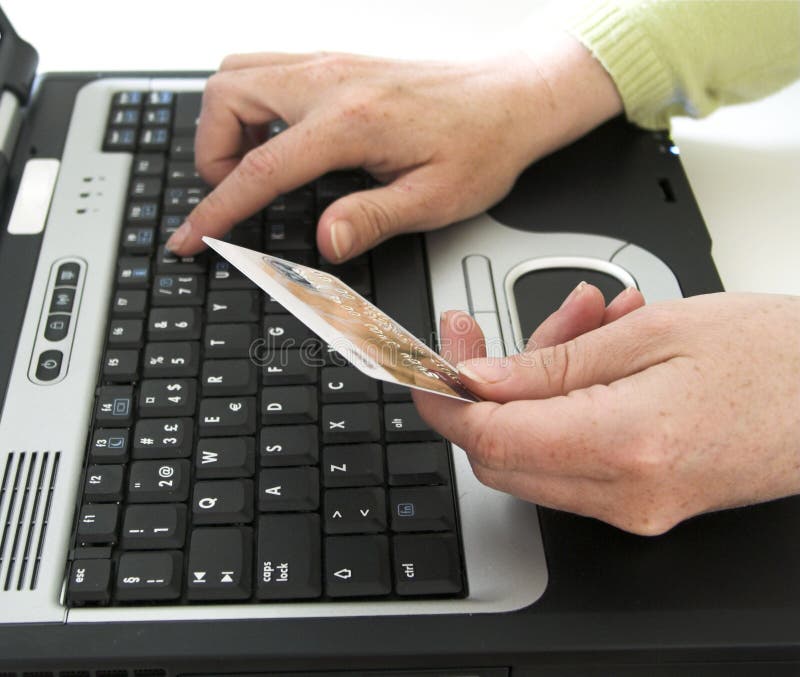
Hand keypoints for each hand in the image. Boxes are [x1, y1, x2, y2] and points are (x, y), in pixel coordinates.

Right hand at [166, 33, 621, 259]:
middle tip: (235, 192)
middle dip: (210, 150)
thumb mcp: (435, 199)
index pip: (259, 168)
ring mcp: (333, 63)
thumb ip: (372, 218)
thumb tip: (322, 242)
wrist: (514, 95)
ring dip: (227, 121)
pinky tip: (279, 137)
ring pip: (239, 70)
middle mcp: (332, 81)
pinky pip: (267, 67)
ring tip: (252, 165)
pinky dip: (252, 102)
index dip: (215, 210)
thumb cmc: (483, 145)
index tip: (189, 238)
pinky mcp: (339, 60)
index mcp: (352, 122)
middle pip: (225, 95)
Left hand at [413, 290, 799, 535]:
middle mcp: (626, 495)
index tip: (432, 362)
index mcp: (623, 445)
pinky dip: (565, 408)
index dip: (445, 399)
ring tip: (580, 323)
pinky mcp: (645, 503)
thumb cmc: (774, 355)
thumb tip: (480, 380)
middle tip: (488, 332)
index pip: (488, 437)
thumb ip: (552, 362)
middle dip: (484, 391)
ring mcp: (636, 508)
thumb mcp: (652, 332)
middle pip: (499, 456)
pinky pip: (572, 461)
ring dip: (533, 390)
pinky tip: (598, 354)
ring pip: (533, 457)